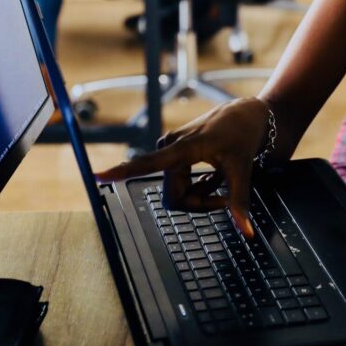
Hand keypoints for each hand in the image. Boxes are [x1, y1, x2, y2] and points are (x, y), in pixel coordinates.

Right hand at [96, 97, 271, 235]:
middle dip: (199, 203)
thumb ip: (239, 201)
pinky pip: (180, 183)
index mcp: (183, 147)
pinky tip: (214, 175)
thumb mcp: (243, 168)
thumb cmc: (243, 134)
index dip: (122, 171)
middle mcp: (170, 146)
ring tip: (221, 179)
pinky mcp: (174, 151)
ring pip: (177, 192)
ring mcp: (171, 149)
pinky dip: (199, 186)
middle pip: (174, 196)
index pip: (148, 163)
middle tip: (225, 198)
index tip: (97, 175)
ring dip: (201, 194)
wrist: (248, 114)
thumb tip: (247, 231)